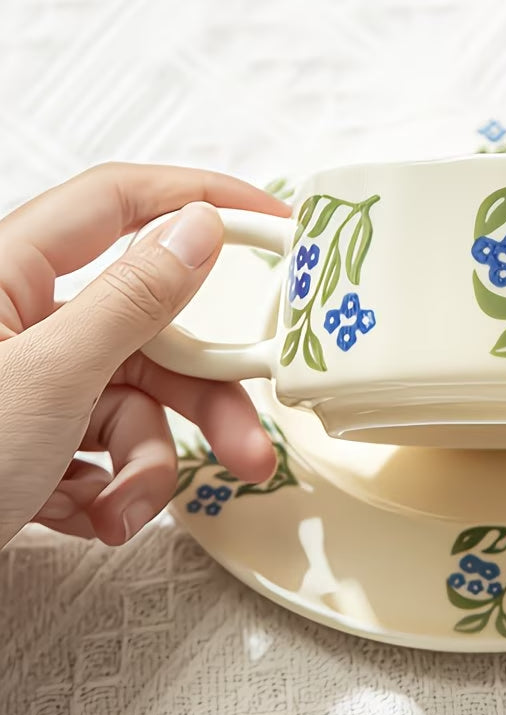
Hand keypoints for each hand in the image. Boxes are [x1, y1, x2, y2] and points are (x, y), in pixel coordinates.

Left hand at [0, 164, 290, 547]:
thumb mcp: (47, 380)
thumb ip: (133, 300)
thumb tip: (198, 229)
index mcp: (10, 273)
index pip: (121, 201)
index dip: (200, 198)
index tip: (271, 222)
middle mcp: (27, 323)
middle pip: (152, 331)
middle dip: (203, 396)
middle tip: (247, 440)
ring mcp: (34, 385)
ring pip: (137, 404)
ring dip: (147, 467)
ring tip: (124, 513)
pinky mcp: (38, 440)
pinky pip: (107, 450)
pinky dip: (109, 490)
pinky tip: (80, 517)